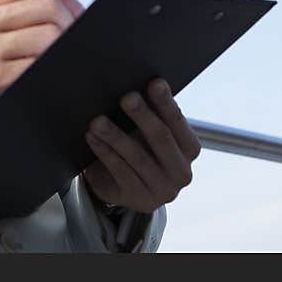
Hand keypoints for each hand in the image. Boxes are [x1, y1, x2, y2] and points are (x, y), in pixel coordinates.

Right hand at [0, 0, 84, 145]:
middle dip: (72, 26)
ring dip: (64, 52)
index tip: (74, 16)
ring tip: (60, 63)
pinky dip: (54, 72)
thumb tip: (79, 13)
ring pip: (50, 36)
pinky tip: (50, 79)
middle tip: (74, 45)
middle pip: (50, 7)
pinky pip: (40, 65)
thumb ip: (26, 16)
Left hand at [83, 78, 200, 212]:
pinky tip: (92, 138)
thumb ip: (152, 115)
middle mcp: (182, 172)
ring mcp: (162, 190)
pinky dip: (105, 153)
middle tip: (126, 97)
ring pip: (138, 158)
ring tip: (97, 120)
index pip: (178, 123)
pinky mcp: (140, 200)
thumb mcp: (150, 135)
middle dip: (143, 116)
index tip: (154, 82)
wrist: (124, 187)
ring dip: (116, 136)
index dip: (167, 103)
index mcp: (190, 150)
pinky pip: (121, 172)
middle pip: (161, 139)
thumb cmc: (140, 150)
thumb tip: (137, 84)